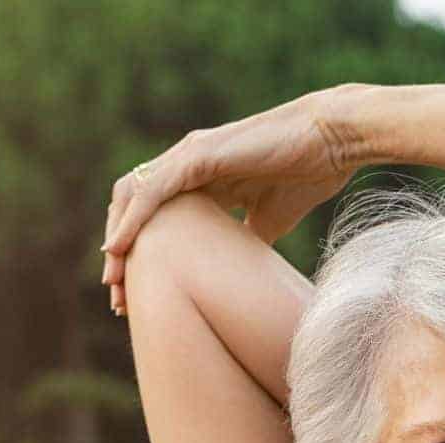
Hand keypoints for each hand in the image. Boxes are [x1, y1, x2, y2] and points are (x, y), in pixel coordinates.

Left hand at [101, 90, 359, 314]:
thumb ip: (243, 239)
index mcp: (200, 179)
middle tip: (118, 298)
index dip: (139, 252)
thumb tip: (236, 273)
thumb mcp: (269, 220)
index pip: (153, 217)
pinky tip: (119, 246)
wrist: (332, 142)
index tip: (136, 295)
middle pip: (132, 207)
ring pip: (133, 198)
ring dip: (117, 238)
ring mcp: (188, 156)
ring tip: (113, 279)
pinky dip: (132, 219)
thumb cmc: (308, 174)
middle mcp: (186, 164)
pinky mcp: (197, 155)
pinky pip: (151, 189)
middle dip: (120, 252)